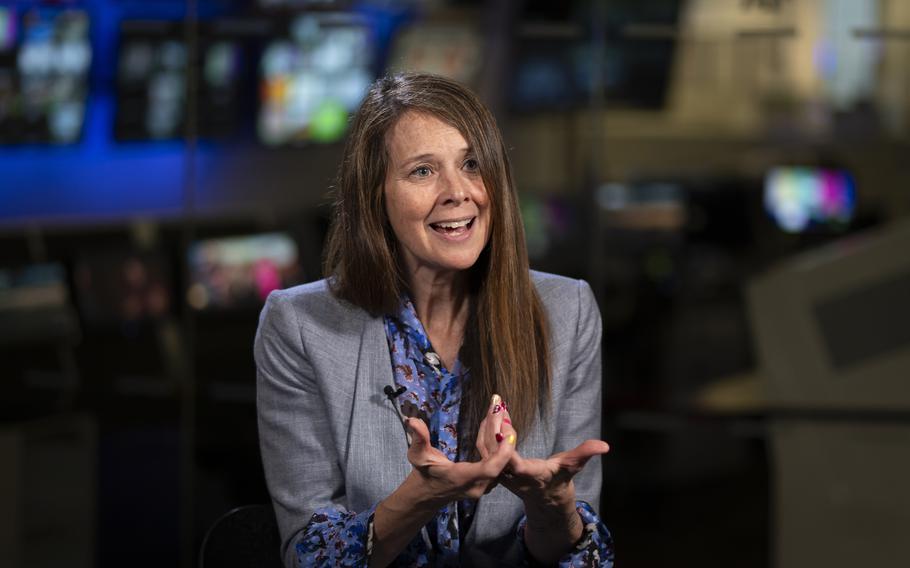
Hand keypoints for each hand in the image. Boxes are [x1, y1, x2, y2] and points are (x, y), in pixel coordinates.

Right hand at [405, 409, 513, 505]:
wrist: (427, 494)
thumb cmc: (423, 473)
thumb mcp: (417, 455)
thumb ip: (418, 438)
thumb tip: (413, 421)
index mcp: (461, 478)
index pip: (489, 469)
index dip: (502, 453)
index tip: (508, 433)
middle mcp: (477, 486)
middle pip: (500, 463)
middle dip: (505, 438)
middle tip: (503, 411)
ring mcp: (484, 486)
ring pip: (502, 463)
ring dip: (505, 440)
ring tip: (502, 414)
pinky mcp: (487, 483)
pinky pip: (499, 464)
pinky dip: (501, 446)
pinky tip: (498, 426)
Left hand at [494, 405, 608, 508]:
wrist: (545, 497)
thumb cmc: (560, 478)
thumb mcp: (574, 465)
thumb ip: (586, 453)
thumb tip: (605, 446)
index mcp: (528, 475)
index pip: (511, 461)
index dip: (505, 442)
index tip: (505, 419)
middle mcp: (509, 475)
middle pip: (493, 451)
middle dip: (493, 425)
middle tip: (497, 402)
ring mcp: (499, 472)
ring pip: (485, 448)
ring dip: (487, 424)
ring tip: (494, 403)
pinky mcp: (494, 466)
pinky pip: (484, 448)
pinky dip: (486, 429)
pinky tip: (491, 414)